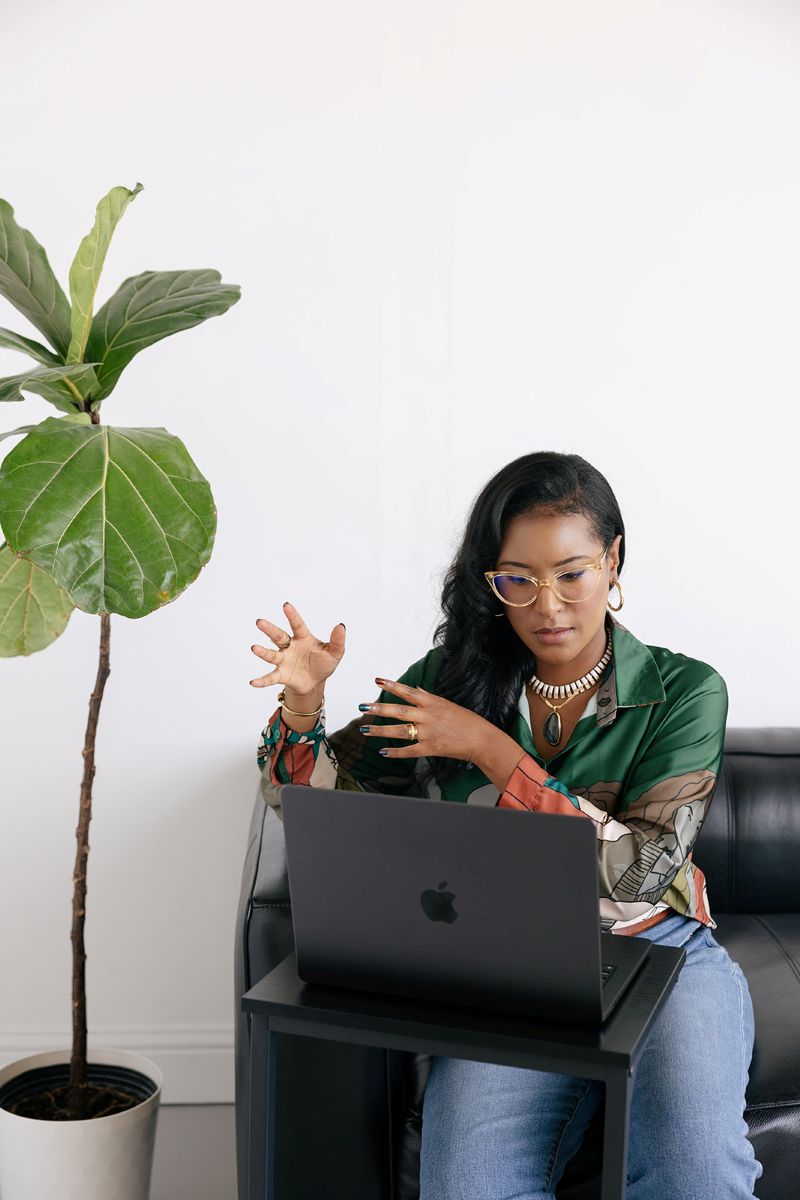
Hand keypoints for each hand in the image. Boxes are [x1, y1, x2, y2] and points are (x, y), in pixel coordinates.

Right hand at [249, 601, 345, 694]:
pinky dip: (262, 681)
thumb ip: (337, 641)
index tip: (286, 605)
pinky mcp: (281, 675)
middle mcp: (290, 647)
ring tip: (254, 648)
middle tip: (260, 622)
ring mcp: (284, 660)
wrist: (315, 682)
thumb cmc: (323, 663)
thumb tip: (341, 626)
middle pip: (278, 636)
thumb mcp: (334, 653)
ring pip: (271, 655)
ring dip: (263, 652)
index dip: (292, 616)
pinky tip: (253, 682)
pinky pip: (270, 677)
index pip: (297, 625)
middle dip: (269, 630)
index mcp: (303, 638)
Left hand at [360, 677, 491, 761]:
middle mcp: (428, 716)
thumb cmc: (466, 720)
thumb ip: (428, 697)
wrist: (481, 739)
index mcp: (432, 703)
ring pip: (400, 731)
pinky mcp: (431, 748)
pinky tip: (383, 752)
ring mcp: (428, 733)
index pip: (407, 692)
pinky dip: (395, 752)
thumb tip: (415, 690)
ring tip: (365, 730)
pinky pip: (409, 751)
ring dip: (381, 731)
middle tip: (363, 706)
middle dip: (379, 708)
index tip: (377, 680)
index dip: (392, 686)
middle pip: (399, 711)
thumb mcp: (446, 704)